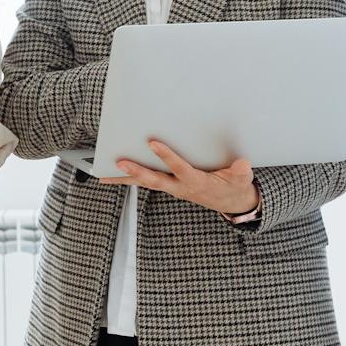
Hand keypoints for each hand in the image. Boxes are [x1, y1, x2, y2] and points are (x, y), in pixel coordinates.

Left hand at [102, 139, 259, 216]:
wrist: (231, 202)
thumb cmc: (234, 186)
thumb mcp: (241, 180)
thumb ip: (241, 172)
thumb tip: (242, 164)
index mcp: (196, 182)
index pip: (180, 168)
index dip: (167, 157)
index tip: (153, 142)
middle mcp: (180, 187)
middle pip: (155, 181)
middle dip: (137, 171)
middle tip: (120, 162)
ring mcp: (172, 188)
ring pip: (146, 183)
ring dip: (125, 179)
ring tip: (103, 175)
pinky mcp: (169, 186)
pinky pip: (146, 183)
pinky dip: (129, 180)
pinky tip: (113, 176)